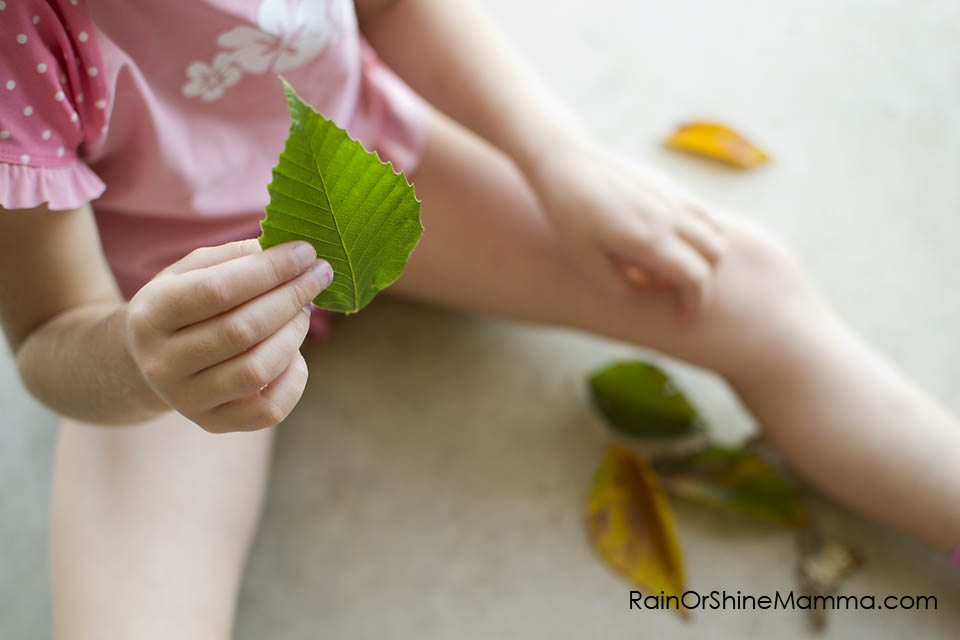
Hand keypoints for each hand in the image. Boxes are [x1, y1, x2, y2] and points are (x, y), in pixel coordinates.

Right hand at [122, 239, 332, 432]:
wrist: (146, 362)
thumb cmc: (183, 304)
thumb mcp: (192, 270)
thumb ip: (236, 256)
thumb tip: (289, 252)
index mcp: (151, 314)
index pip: (218, 290)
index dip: (269, 269)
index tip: (306, 252)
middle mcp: (162, 363)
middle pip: (242, 330)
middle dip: (291, 297)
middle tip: (319, 276)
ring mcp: (187, 400)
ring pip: (257, 370)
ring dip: (293, 334)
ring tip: (303, 310)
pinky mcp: (213, 424)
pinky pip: (268, 411)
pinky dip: (294, 379)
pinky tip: (294, 354)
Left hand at [527, 139, 725, 316]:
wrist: (566, 161)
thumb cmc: (568, 215)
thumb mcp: (585, 262)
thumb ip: (621, 285)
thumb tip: (652, 288)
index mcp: (648, 239)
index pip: (696, 278)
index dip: (695, 304)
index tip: (682, 318)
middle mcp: (668, 216)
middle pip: (715, 254)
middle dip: (703, 281)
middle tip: (677, 294)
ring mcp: (672, 195)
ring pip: (716, 230)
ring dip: (706, 253)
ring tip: (674, 265)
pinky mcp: (669, 182)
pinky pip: (702, 211)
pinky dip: (701, 231)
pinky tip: (670, 239)